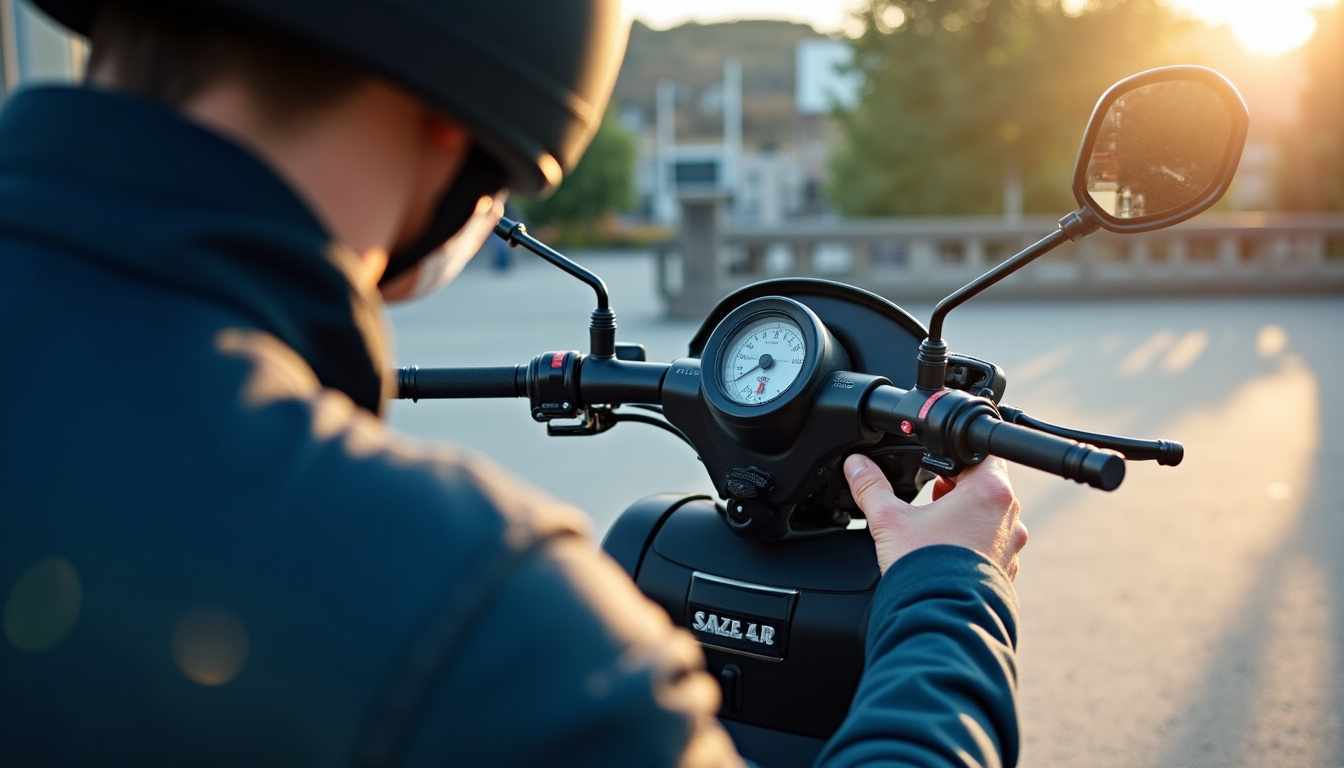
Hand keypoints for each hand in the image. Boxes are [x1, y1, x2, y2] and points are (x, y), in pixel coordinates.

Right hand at [844, 454, 1026, 578]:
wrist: (939, 618)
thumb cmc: (923, 566)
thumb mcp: (888, 518)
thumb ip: (871, 486)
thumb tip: (855, 464)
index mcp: (989, 491)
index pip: (979, 455)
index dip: (952, 457)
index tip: (933, 470)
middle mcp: (1009, 516)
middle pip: (985, 486)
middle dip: (957, 488)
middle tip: (930, 499)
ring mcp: (1011, 546)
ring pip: (990, 516)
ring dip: (966, 516)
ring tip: (935, 529)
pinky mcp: (1006, 570)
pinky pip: (992, 546)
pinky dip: (973, 544)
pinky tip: (946, 554)